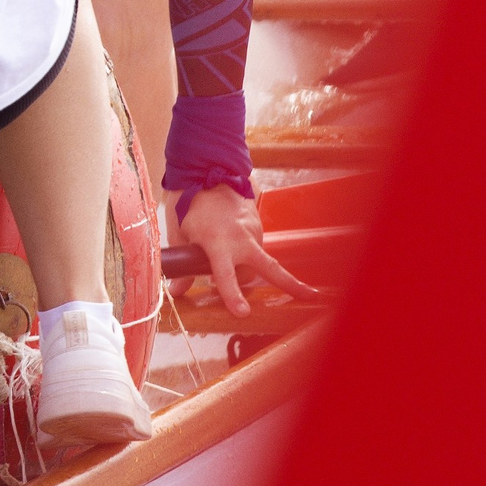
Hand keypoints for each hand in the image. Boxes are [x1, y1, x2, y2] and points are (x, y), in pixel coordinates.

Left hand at [172, 185, 316, 317]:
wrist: (208, 173)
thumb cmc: (190, 205)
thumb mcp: (178, 234)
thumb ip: (181, 265)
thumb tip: (175, 291)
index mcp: (218, 242)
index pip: (225, 274)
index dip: (232, 294)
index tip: (242, 312)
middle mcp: (241, 239)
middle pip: (269, 268)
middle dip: (290, 283)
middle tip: (310, 296)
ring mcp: (253, 231)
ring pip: (257, 263)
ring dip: (248, 270)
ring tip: (228, 261)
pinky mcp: (258, 226)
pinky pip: (256, 249)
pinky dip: (248, 256)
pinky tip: (233, 248)